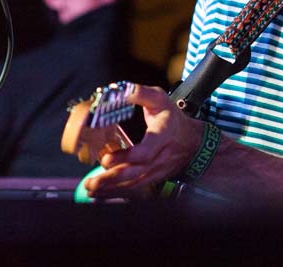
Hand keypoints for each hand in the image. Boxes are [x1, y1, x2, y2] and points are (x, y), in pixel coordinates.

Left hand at [83, 83, 203, 197]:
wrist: (192, 141)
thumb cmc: (172, 118)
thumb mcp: (160, 99)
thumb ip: (139, 93)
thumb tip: (117, 90)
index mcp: (163, 136)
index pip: (146, 152)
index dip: (126, 157)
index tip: (106, 158)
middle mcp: (160, 157)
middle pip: (136, 173)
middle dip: (112, 178)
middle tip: (91, 182)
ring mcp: (157, 171)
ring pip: (133, 184)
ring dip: (111, 188)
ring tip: (90, 188)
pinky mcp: (153, 178)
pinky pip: (134, 188)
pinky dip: (116, 192)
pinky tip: (100, 193)